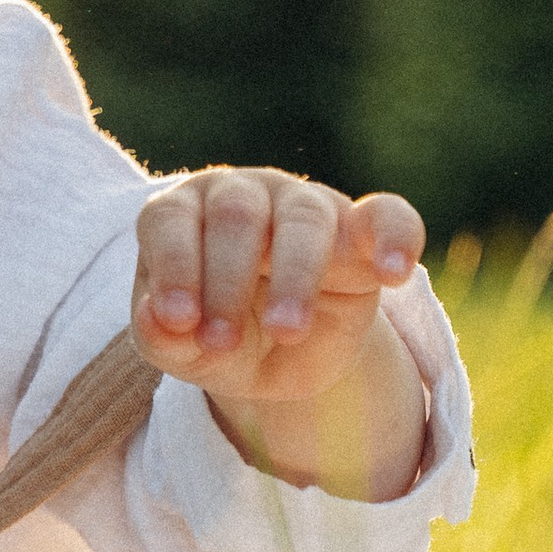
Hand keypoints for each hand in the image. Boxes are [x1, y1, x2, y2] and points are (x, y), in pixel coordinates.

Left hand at [132, 168, 429, 498]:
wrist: (283, 357)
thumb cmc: (220, 339)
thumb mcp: (187, 353)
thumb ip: (163, 338)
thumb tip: (158, 319)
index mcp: (183, 214)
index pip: (169, 219)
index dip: (172, 265)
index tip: (178, 321)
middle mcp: (242, 195)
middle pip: (235, 216)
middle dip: (226, 283)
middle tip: (223, 343)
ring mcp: (304, 204)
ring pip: (303, 219)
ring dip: (294, 276)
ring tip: (288, 331)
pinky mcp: (363, 228)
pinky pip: (388, 216)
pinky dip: (395, 236)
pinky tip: (393, 272)